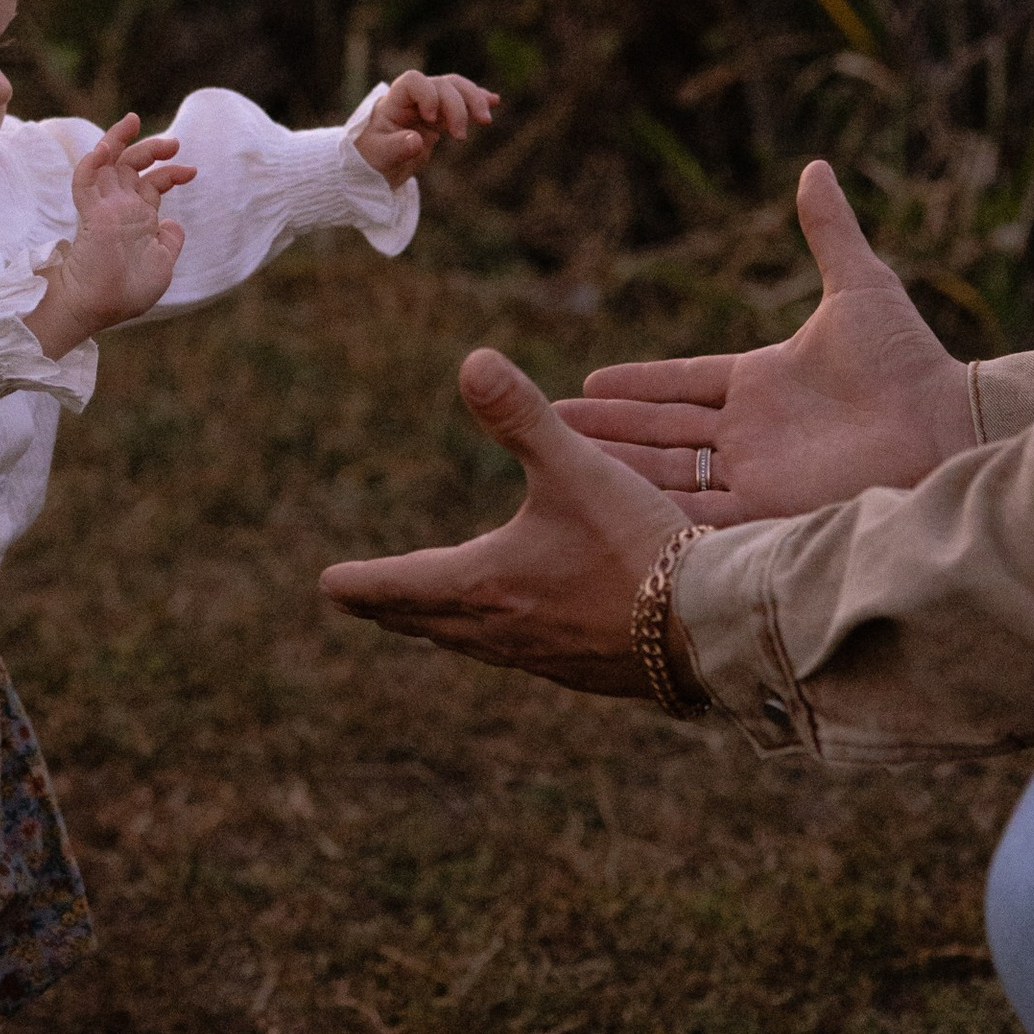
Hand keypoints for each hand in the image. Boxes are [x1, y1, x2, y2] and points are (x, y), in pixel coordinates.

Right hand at [30, 114, 195, 352]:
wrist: (100, 308)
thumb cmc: (127, 293)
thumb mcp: (161, 265)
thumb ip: (169, 242)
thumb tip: (174, 224)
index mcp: (137, 218)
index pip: (151, 183)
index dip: (171, 172)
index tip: (192, 171)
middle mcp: (120, 209)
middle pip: (129, 166)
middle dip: (150, 148)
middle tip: (173, 142)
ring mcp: (104, 209)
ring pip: (105, 163)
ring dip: (117, 140)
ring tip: (133, 121)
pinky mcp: (91, 214)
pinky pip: (85, 181)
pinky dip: (93, 162)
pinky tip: (105, 148)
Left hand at [320, 349, 688, 691]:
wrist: (706, 626)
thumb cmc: (636, 542)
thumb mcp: (575, 466)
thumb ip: (521, 415)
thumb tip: (472, 360)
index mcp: (484, 583)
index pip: (400, 585)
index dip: (361, 581)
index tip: (327, 584)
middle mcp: (503, 631)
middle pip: (428, 622)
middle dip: (392, 608)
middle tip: (362, 602)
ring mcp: (544, 659)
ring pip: (474, 645)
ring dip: (441, 629)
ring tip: (428, 620)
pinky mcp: (585, 674)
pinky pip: (521, 659)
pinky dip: (497, 643)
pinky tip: (519, 638)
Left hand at [354, 69, 499, 184]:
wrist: (376, 165)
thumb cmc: (371, 157)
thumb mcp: (379, 156)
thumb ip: (396, 147)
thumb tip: (416, 140)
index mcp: (394, 101)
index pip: (414, 81)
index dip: (427, 95)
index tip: (430, 119)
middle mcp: (414, 98)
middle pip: (442, 85)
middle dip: (457, 106)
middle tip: (461, 136)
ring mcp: (429, 105)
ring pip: (456, 90)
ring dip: (473, 100)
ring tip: (486, 120)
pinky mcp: (440, 117)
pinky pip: (462, 102)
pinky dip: (477, 101)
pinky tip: (494, 101)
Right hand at [558, 159, 970, 523]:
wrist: (946, 426)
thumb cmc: (910, 362)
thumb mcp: (860, 287)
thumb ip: (828, 230)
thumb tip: (815, 168)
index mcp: (764, 382)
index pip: (684, 383)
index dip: (639, 381)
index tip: (590, 378)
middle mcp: (752, 432)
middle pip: (663, 429)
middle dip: (608, 425)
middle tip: (549, 420)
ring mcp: (756, 473)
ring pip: (667, 472)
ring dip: (615, 465)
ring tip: (560, 456)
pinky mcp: (765, 509)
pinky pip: (695, 513)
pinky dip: (652, 508)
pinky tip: (606, 503)